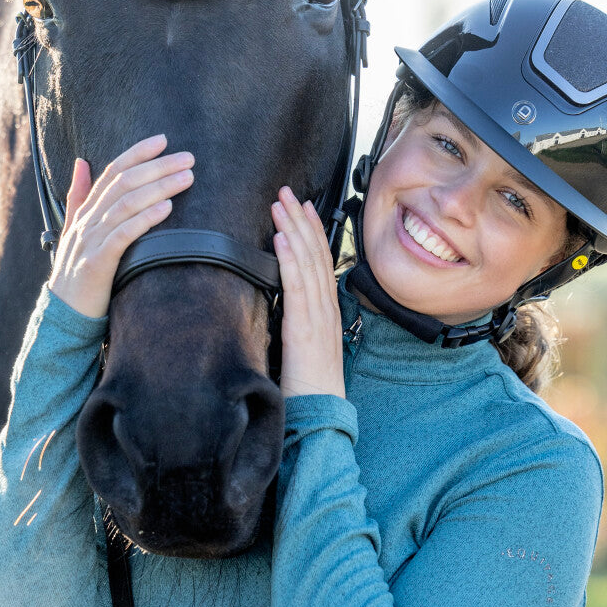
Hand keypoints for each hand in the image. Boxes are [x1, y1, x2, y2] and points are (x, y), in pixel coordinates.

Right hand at [49, 135, 194, 318]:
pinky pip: (123, 235)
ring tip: (186, 177)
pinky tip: (166, 208)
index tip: (163, 140)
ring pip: (126, 204)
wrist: (62, 315)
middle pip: (123, 183)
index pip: (111, 173)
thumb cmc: (76, 274)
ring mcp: (91, 241)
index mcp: (84, 213)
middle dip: (157, 166)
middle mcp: (87, 222)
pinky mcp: (97, 263)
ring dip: (159, 187)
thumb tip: (82, 162)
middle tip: (188, 157)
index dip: (136, 153)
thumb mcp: (73, 231)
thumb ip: (79, 197)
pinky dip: (145, 218)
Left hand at [271, 186, 344, 398]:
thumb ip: (297, 323)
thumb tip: (281, 306)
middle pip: (315, 254)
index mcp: (326, 312)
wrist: (320, 413)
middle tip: (287, 192)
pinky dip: (291, 260)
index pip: (321, 262)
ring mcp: (318, 317)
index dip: (312, 232)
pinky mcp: (305, 328)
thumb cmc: (308, 387)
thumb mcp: (304, 347)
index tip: (302, 208)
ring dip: (292, 230)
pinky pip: (298, 287)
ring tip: (280, 204)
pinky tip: (281, 239)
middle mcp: (325, 308)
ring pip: (308, 263)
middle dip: (300, 220)